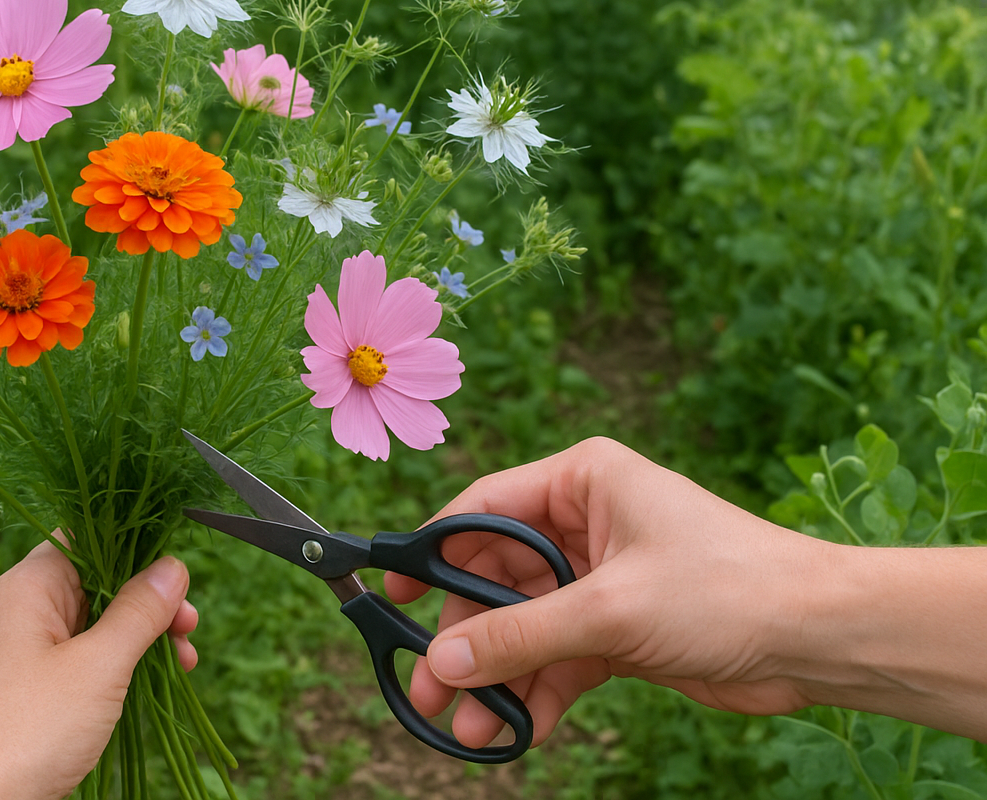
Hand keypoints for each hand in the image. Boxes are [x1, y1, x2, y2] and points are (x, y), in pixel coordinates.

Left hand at [0, 539, 198, 799]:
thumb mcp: (98, 666)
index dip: (136, 548)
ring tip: (182, 662)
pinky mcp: (27, 689)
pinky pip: (79, 659)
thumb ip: (138, 611)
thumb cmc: (29, 731)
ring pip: (93, 624)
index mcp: (26, 588)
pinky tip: (148, 681)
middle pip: (95, 581)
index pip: (86, 536)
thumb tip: (172, 565)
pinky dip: (115, 666)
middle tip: (189, 629)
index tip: (180, 577)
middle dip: (148, 602)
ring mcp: (21, 651)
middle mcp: (18, 610)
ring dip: (138, 637)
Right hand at [383, 436, 837, 748]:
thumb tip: (442, 663)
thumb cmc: (728, 587)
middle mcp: (584, 523)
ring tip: (470, 729)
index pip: (482, 510)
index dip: (431, 552)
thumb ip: (520, 636)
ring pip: (523, 627)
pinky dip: (536, 694)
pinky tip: (517, 730)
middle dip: (465, 639)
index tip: (390, 593)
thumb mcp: (610, 609)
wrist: (822, 640)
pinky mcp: (618, 630)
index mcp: (582, 480)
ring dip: (498, 677)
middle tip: (429, 689)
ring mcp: (600, 580)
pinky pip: (557, 659)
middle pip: (494, 580)